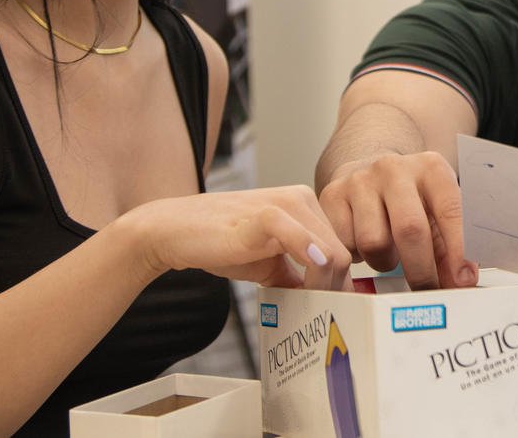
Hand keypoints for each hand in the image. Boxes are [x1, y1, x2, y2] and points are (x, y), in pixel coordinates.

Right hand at [121, 186, 352, 290]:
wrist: (175, 231)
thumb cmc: (222, 244)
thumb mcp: (270, 265)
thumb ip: (298, 280)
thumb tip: (328, 305)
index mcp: (307, 207)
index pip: (342, 249)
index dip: (340, 284)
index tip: (332, 310)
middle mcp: (301, 199)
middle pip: (341, 253)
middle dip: (334, 291)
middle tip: (319, 317)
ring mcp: (284, 204)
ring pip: (329, 251)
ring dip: (323, 288)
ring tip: (307, 310)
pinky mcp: (264, 216)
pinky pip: (299, 237)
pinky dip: (310, 260)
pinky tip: (308, 282)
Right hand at [318, 151, 477, 289]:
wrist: (368, 173)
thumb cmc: (410, 200)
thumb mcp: (435, 212)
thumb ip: (449, 247)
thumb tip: (460, 282)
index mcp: (430, 168)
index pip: (450, 210)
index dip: (457, 250)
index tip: (461, 281)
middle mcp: (394, 168)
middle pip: (409, 229)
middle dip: (421, 270)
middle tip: (426, 291)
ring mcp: (360, 180)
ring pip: (374, 242)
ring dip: (385, 262)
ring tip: (390, 253)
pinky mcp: (332, 195)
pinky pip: (345, 245)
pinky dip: (358, 256)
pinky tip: (364, 244)